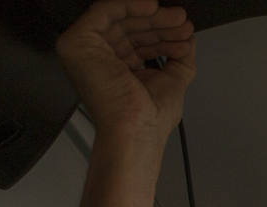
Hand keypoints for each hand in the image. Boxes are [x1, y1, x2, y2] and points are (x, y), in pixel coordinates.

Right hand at [55, 1, 195, 146]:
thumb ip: (181, 57)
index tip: (184, 31)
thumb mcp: (173, 81)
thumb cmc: (147, 122)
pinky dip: (130, 5)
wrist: (135, 133)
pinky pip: (104, 10)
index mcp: (117, 70)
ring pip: (120, 17)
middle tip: (183, 23)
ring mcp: (87, 51)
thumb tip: (188, 39)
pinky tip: (153, 8)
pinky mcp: (78, 42)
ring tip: (178, 21)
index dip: (163, 33)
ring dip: (153, 16)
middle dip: (161, 24)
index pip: (138, 41)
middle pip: (130, 28)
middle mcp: (100, 60)